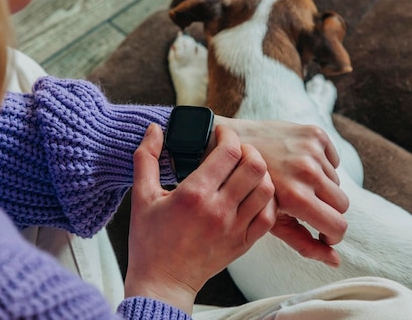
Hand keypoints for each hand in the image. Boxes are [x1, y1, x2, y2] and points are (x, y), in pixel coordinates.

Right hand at [125, 124, 276, 313]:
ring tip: (245, 171)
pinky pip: (269, 216)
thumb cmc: (149, 240)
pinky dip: (267, 200)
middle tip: (236, 150)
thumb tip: (153, 129)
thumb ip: (146, 158)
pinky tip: (253, 194)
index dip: (229, 135)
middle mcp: (219, 209)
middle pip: (255, 166)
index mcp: (194, 194)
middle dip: (248, 150)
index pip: (229, 152)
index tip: (221, 133)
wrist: (161, 282)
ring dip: (260, 174)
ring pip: (267, 189)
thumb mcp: (142, 196)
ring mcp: (235, 228)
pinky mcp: (243, 243)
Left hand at [214, 116, 348, 266]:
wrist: (234, 146)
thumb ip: (304, 243)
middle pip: (343, 204)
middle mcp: (307, 172)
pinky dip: (322, 165)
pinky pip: (334, 160)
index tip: (322, 232)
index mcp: (297, 197)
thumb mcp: (271, 221)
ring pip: (337, 182)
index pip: (338, 226)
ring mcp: (312, 150)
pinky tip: (299, 166)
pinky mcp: (314, 133)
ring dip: (322, 187)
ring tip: (297, 184)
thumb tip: (335, 261)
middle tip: (308, 208)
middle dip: (329, 211)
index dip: (333, 234)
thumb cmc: (248, 190)